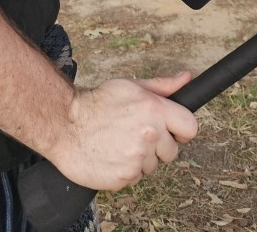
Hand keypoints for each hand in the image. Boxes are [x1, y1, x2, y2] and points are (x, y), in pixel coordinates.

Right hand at [45, 73, 197, 189]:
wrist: (65, 124)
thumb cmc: (97, 104)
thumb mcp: (130, 86)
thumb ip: (162, 86)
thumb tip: (187, 78)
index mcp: (154, 109)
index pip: (191, 127)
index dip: (181, 129)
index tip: (171, 130)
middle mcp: (150, 134)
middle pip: (172, 150)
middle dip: (157, 145)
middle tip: (134, 134)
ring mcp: (138, 158)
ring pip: (153, 165)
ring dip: (140, 158)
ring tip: (119, 143)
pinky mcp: (125, 177)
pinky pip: (136, 177)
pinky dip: (126, 170)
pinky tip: (112, 155)